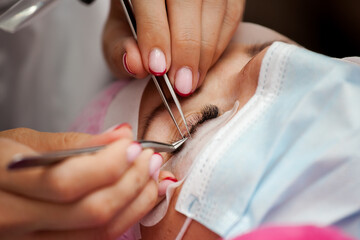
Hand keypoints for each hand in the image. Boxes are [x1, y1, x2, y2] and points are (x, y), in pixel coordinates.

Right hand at [0, 127, 160, 238]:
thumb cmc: (0, 160)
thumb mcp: (25, 141)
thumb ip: (74, 142)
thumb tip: (122, 134)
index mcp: (4, 182)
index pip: (67, 182)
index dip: (109, 164)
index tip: (132, 145)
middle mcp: (15, 220)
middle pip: (91, 211)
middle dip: (132, 181)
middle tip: (149, 158)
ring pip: (99, 231)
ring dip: (136, 201)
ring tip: (151, 174)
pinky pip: (97, 239)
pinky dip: (127, 216)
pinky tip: (139, 196)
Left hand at [103, 0, 245, 95]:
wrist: (154, 9)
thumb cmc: (134, 22)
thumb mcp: (117, 36)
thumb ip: (120, 50)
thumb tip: (135, 64)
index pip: (151, 0)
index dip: (156, 35)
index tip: (158, 70)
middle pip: (188, 2)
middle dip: (186, 49)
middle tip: (181, 84)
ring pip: (215, 8)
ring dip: (205, 51)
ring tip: (192, 82)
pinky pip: (230, 15)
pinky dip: (219, 45)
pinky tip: (204, 66)